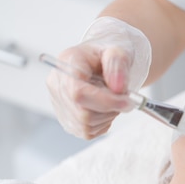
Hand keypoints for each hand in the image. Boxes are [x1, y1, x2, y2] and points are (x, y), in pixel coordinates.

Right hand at [46, 17, 150, 138]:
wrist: (104, 62)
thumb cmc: (108, 56)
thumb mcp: (119, 51)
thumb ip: (118, 65)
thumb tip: (118, 88)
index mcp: (67, 63)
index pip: (78, 92)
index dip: (105, 101)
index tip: (128, 100)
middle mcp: (56, 85)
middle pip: (82, 113)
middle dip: (111, 109)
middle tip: (126, 98)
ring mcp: (59, 104)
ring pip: (86, 125)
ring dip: (108, 116)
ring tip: (113, 99)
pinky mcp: (67, 120)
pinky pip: (87, 132)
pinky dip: (103, 123)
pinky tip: (105, 107)